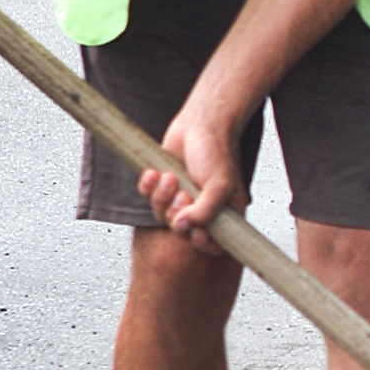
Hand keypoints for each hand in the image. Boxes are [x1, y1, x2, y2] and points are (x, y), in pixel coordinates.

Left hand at [135, 95, 247, 245]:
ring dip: (162, 197)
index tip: (198, 233)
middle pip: (181, 232)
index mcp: (222, 214)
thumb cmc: (216, 153)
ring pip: (162, 216)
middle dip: (178, 213)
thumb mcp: (220, 186)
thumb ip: (205, 212)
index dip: (201, 243)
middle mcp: (200, 210)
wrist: (199, 125)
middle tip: (184, 194)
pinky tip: (155, 173)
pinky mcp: (162, 188)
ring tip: (170, 177)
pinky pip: (147, 199)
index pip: (211, 245)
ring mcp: (180, 200)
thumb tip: (183, 227)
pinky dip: (147, 187)